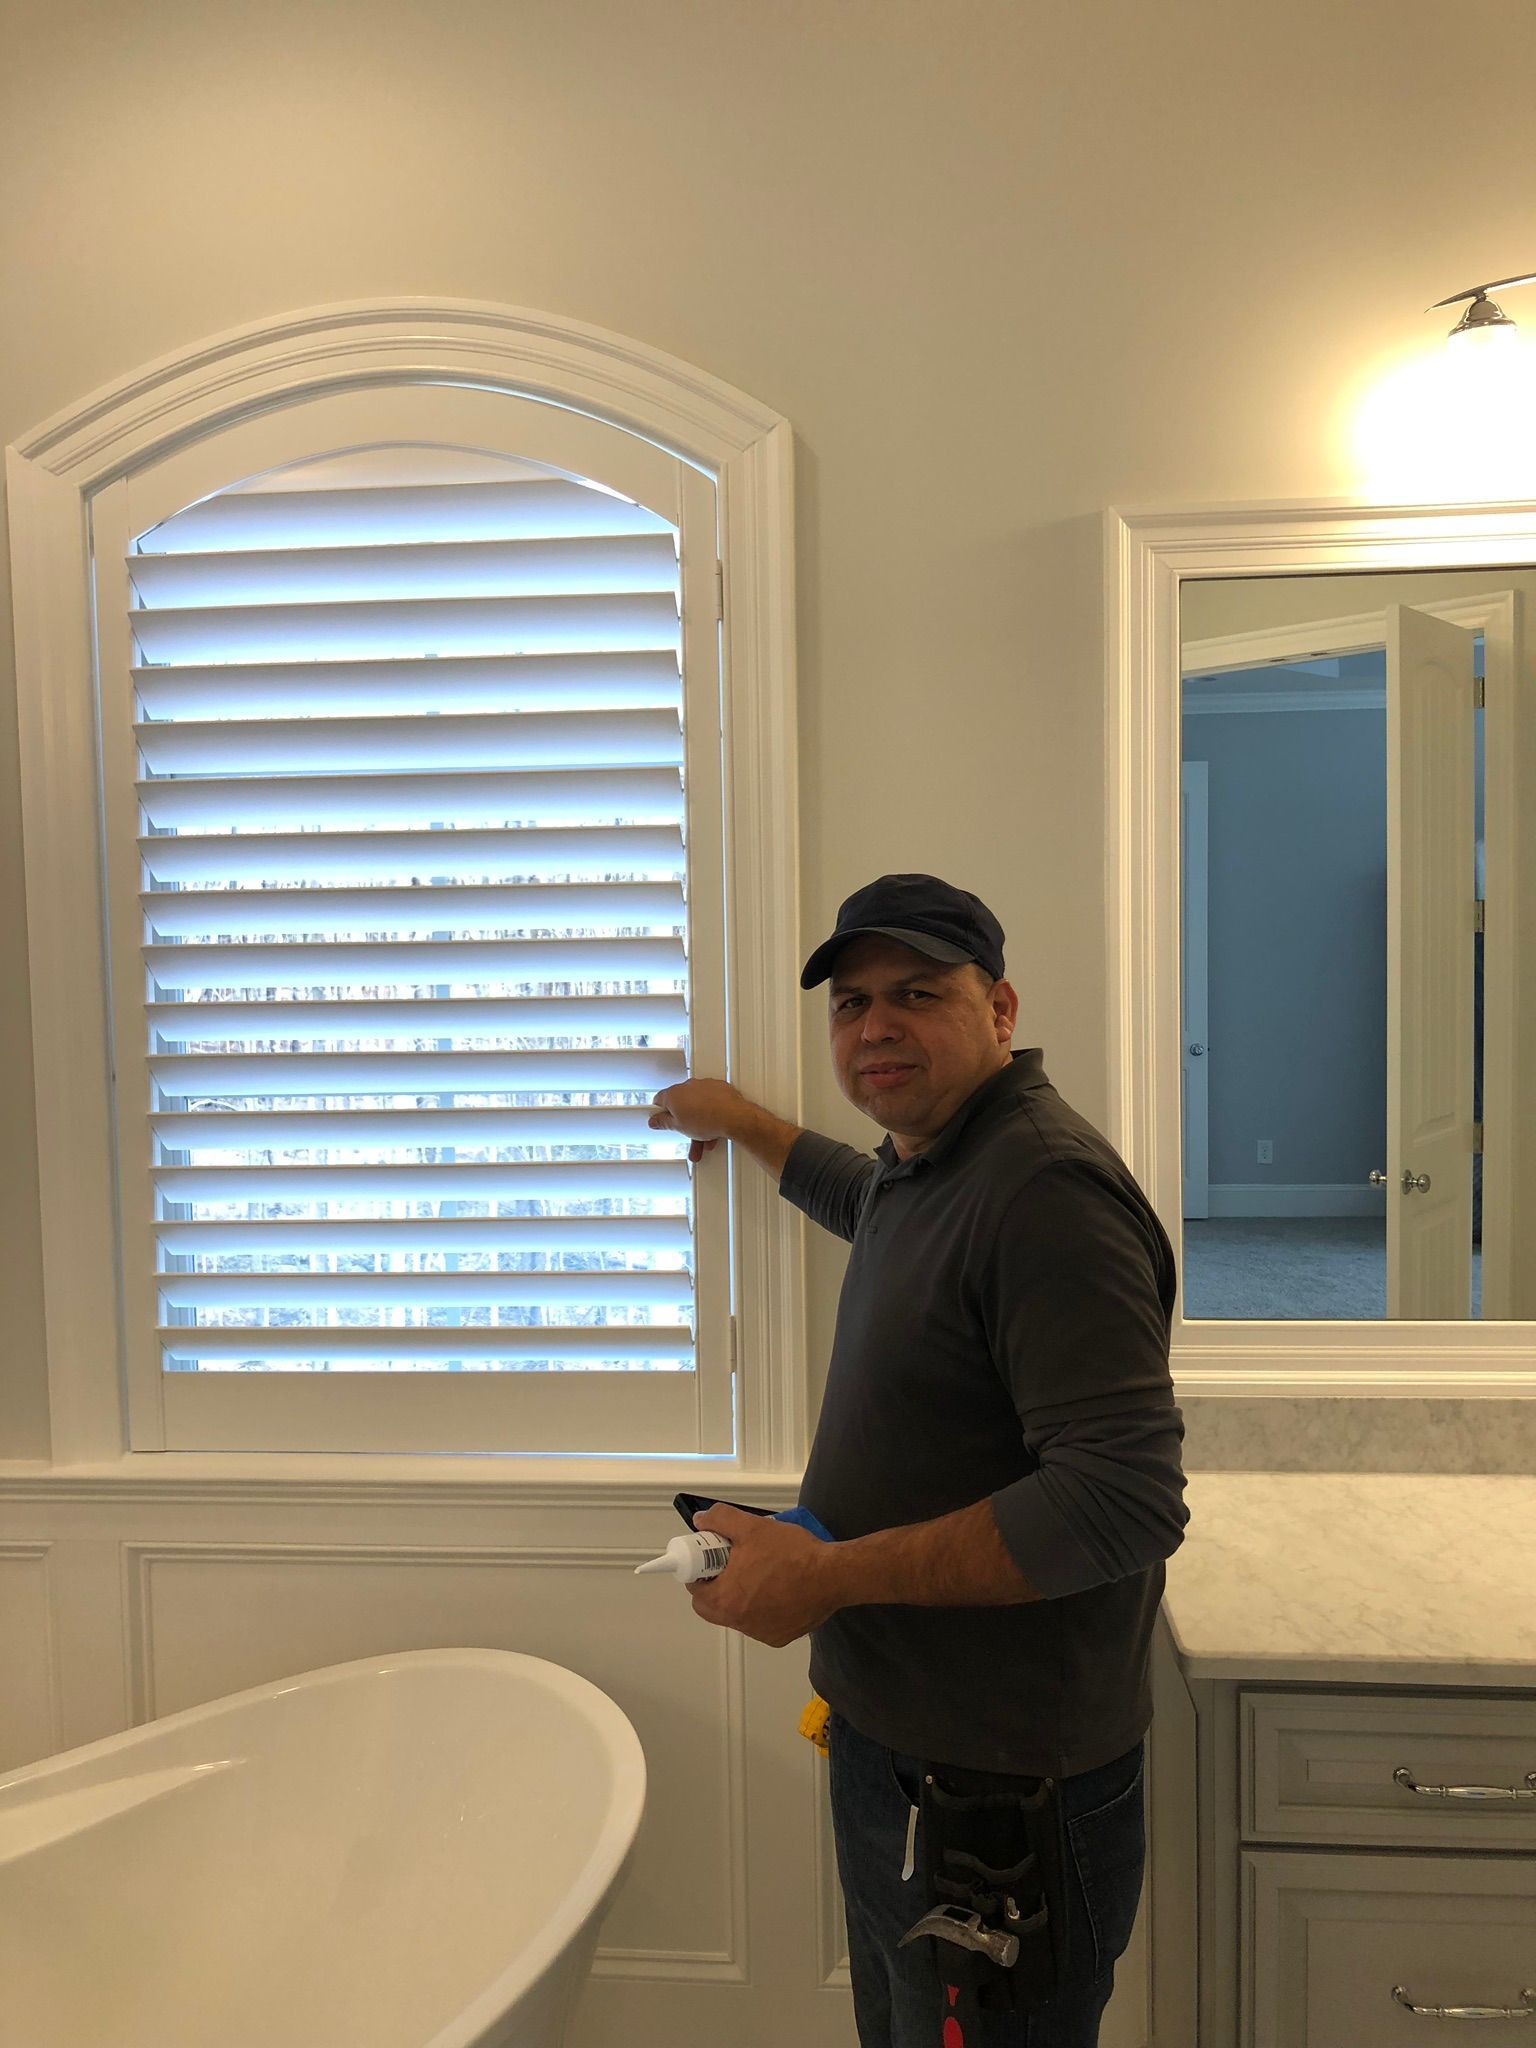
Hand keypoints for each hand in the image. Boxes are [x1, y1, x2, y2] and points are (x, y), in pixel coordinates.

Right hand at [648, 1078, 748, 1163]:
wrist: (734, 1117)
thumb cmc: (707, 1119)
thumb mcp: (679, 1127)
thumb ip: (663, 1122)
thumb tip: (655, 1121)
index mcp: (673, 1093)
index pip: (659, 1100)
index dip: (659, 1112)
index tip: (661, 1121)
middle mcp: (688, 1086)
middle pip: (680, 1104)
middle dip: (683, 1120)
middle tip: (685, 1132)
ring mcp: (704, 1085)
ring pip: (697, 1105)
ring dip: (698, 1122)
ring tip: (703, 1141)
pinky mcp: (719, 1088)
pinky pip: (710, 1101)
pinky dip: (711, 1112)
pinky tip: (714, 1128)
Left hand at [687, 1504, 845, 1646]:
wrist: (833, 1575)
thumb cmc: (792, 1553)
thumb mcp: (752, 1526)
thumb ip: (721, 1520)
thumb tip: (701, 1521)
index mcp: (725, 1599)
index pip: (695, 1589)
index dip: (700, 1569)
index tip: (713, 1558)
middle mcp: (739, 1622)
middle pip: (712, 1606)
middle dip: (716, 1585)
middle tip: (733, 1563)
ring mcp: (760, 1633)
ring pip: (737, 1614)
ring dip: (740, 1596)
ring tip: (761, 1572)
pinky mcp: (779, 1637)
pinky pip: (760, 1623)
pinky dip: (763, 1608)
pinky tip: (779, 1589)